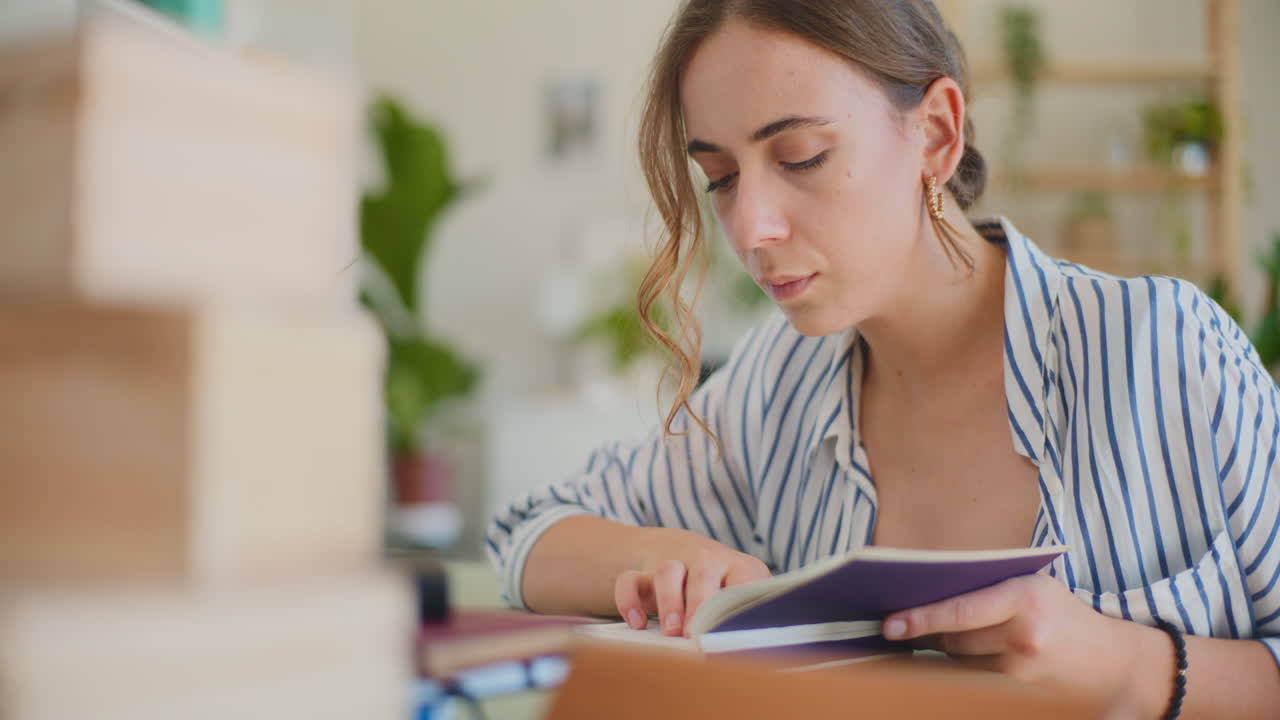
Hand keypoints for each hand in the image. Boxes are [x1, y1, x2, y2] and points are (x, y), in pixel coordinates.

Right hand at [613, 527, 769, 636]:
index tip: (734, 630)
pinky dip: (629, 600)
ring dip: (669, 601)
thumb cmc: (727, 587)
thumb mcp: (748, 592)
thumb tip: (769, 650)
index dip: (738, 603)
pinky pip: (630, 580)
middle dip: (700, 604)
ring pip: (668, 571)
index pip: (743, 578)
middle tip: (697, 634)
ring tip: (671, 631)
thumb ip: (754, 614)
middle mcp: (706, 560)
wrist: (687, 551)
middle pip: (703, 572)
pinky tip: (636, 623)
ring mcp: (673, 564)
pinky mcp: (643, 574)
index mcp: (739, 567)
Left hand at [881, 574, 1165, 714]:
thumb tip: (927, 591)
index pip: (961, 610)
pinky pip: (974, 682)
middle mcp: (1024, 635)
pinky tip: (962, 661)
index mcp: (1025, 597)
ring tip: (941, 640)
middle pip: (954, 640)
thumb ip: (987, 587)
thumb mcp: (1032, 586)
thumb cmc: (1062, 614)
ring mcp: (1023, 670)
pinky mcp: (1022, 695)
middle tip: (906, 626)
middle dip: (929, 633)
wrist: (1115, 663)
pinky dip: (962, 671)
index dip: (922, 618)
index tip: (890, 624)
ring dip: (944, 653)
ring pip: (959, 664)